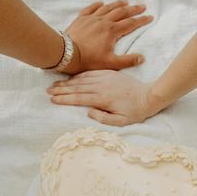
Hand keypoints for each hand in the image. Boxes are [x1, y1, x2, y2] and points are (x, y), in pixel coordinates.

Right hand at [46, 70, 162, 125]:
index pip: (79, 98)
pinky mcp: (109, 74)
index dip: (64, 99)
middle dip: (61, 90)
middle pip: (77, 87)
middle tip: (48, 91)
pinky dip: (79, 76)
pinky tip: (71, 78)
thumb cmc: (135, 112)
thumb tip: (88, 112)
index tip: (53, 100)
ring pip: (82, 79)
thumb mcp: (121, 121)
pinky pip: (90, 73)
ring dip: (67, 82)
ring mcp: (105, 78)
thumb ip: (103, 119)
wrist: (148, 96)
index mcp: (102, 99)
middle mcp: (101, 86)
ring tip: (55, 85)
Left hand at [63, 0, 152, 73]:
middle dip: (133, 9)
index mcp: (112, 31)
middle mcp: (104, 21)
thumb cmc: (89, 60)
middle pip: (121, 12)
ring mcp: (91, 19)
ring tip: (125, 1)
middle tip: (142, 6)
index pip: (131, 23)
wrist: (67, 54)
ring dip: (117, 4)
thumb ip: (127, 61)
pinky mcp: (81, 19)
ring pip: (107, 8)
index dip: (141, 20)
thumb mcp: (111, 64)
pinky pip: (90, 8)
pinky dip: (97, 5)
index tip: (150, 17)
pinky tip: (101, 3)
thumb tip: (142, 58)